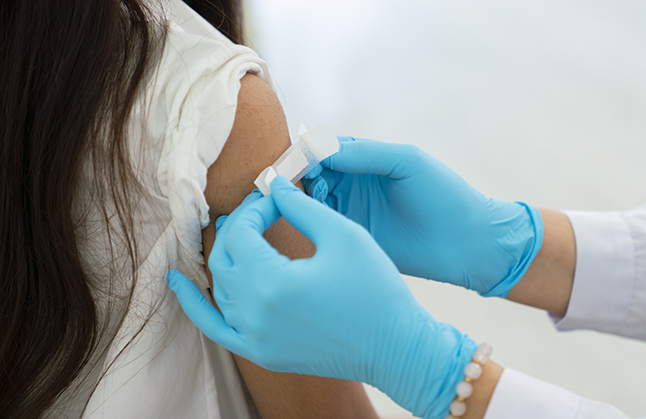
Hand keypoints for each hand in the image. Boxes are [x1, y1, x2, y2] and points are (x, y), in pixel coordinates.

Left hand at [166, 176, 476, 418]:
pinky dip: (194, 305)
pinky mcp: (262, 353)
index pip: (241, 233)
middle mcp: (254, 314)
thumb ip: (301, 207)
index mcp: (273, 283)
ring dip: (227, 257)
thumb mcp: (344, 236)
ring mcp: (255, 339)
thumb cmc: (377, 291)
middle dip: (239, 228)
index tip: (274, 196)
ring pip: (221, 287)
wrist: (397, 349)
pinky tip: (177, 284)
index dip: (254, 208)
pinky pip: (215, 328)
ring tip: (243, 233)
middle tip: (262, 210)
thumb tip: (273, 184)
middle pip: (224, 258)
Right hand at [303, 138, 543, 296]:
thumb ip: (364, 153)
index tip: (299, 161)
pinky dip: (312, 223)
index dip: (308, 153)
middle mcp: (355, 183)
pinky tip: (314, 223)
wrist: (467, 243)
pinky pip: (323, 228)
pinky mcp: (354, 239)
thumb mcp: (406, 162)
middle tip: (304, 185)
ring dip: (304, 198)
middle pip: (312, 174)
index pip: (325, 149)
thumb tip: (318, 148)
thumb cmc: (444, 195)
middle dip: (301, 176)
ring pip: (312, 200)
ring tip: (313, 202)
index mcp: (367, 159)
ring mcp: (353, 212)